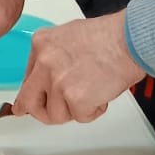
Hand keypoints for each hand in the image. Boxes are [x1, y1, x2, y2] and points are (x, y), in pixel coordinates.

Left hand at [13, 12, 143, 123]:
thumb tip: (46, 79)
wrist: (128, 40)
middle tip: (52, 114)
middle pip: (29, 101)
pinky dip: (93, 111)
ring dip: (74, 110)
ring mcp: (58, 82)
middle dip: (40, 112)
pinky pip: (80, 117)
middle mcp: (44, 63)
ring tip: (91, 93)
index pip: (26, 79)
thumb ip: (52, 57)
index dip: (35, 94)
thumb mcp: (68, 36)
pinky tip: (102, 95)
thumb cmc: (108, 36)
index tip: (29, 105)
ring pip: (56, 114)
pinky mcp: (75, 98)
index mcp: (40, 44)